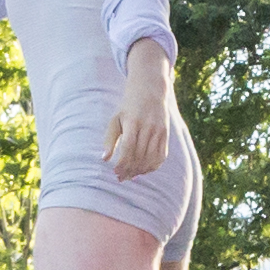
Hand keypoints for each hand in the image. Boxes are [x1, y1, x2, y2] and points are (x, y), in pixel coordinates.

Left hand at [104, 43, 174, 178]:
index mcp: (133, 122)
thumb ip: (109, 139)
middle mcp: (148, 126)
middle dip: (129, 170)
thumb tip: (104, 159)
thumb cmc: (128, 107)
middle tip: (121, 178)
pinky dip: (153, 166)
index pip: (129, 148)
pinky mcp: (166, 134)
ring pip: (151, 158)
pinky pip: (161, 156)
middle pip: (139, 155)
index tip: (115, 172)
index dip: (122, 163)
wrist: (150, 90)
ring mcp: (159, 131)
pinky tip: (144, 170)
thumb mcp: (116, 119)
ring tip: (131, 176)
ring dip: (140, 170)